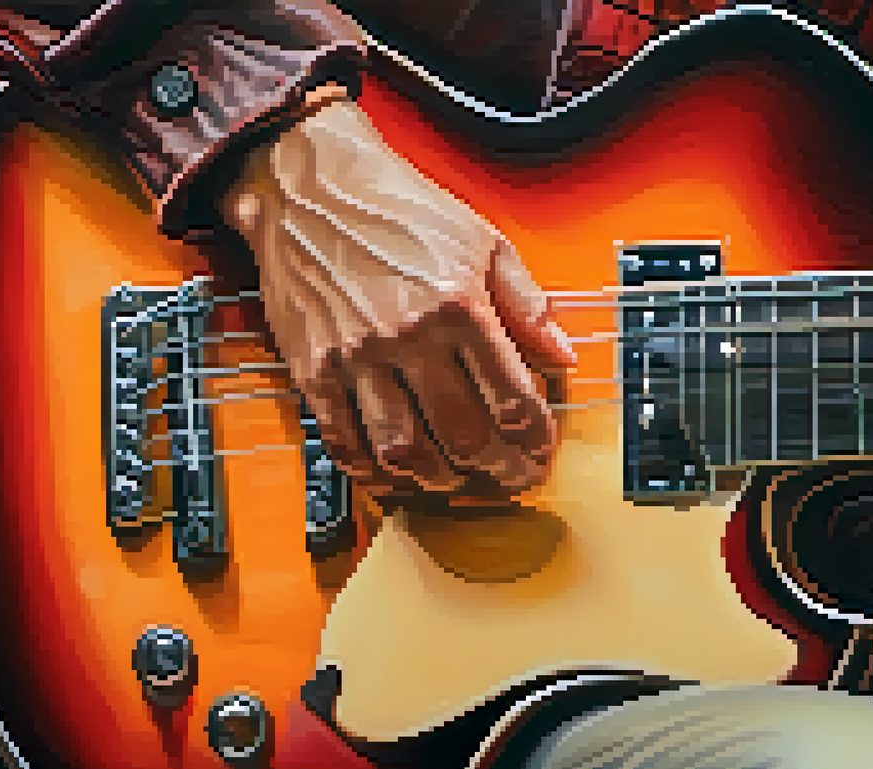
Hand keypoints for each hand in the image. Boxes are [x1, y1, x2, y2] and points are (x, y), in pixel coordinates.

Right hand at [221, 99, 575, 496]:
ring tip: (458, 481)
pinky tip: (394, 479)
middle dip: (498, 469)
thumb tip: (562, 353)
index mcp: (459, 306)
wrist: (309, 184)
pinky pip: (343, 441)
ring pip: (404, 450)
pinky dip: (371, 474)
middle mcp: (408, 336)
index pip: (511, 398)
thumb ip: (527, 302)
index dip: (534, 437)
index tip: (540, 448)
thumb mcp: (482, 240)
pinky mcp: (314, 368)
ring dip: (439, 481)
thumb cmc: (398, 207)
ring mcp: (357, 357)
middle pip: (464, 435)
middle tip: (512, 477)